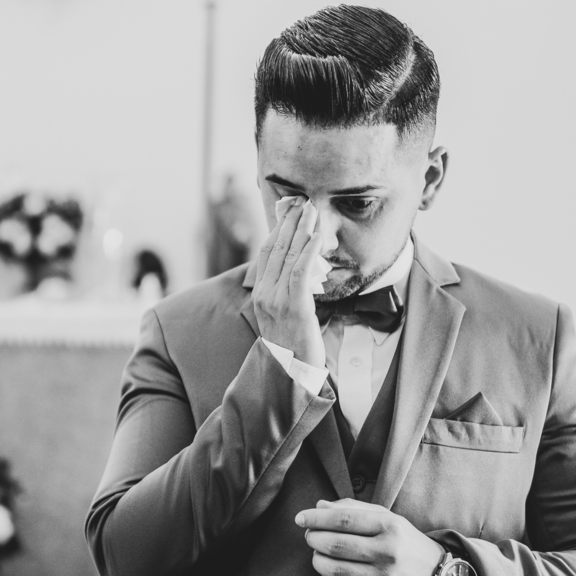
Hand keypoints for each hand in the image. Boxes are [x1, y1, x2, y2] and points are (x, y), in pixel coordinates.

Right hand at [253, 198, 324, 367]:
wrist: (290, 372)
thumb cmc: (291, 344)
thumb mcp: (281, 314)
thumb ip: (285, 291)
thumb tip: (300, 268)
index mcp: (260, 293)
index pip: (266, 253)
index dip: (277, 229)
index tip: (289, 211)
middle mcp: (265, 294)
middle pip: (276, 248)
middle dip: (289, 222)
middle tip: (302, 202)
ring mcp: (277, 300)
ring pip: (288, 256)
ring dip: (300, 230)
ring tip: (311, 210)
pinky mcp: (294, 307)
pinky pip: (300, 272)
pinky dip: (308, 251)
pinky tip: (316, 236)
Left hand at [295, 498, 445, 575]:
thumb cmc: (405, 542)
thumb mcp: (387, 518)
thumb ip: (353, 509)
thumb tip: (319, 506)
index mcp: (390, 526)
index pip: (344, 519)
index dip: (317, 518)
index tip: (300, 518)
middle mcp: (388, 552)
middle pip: (336, 544)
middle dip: (314, 539)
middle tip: (309, 536)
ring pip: (335, 570)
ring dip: (317, 560)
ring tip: (318, 554)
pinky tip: (328, 574)